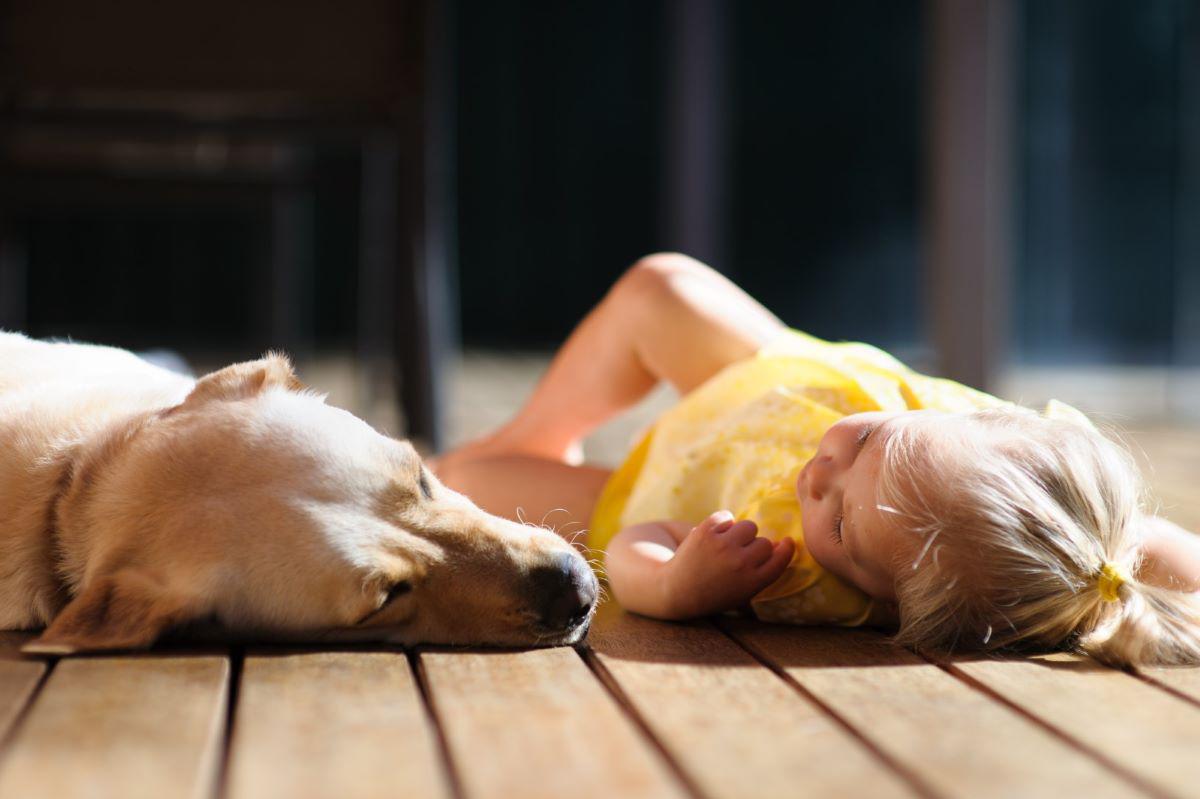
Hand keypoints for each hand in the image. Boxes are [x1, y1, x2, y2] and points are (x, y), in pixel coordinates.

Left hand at [664, 510, 795, 617]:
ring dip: (740, 533)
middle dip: (754, 546)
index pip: (780, 559)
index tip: (786, 542)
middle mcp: (740, 563)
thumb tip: (782, 543)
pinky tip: (714, 536)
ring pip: (748, 526)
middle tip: (738, 556)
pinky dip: (722, 523)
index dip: (786, 549)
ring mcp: (722, 546)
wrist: (676, 590)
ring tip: (725, 545)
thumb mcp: (743, 591)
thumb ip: (764, 570)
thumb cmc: (714, 592)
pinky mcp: (705, 531)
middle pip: (765, 542)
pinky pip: (727, 516)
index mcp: (752, 582)